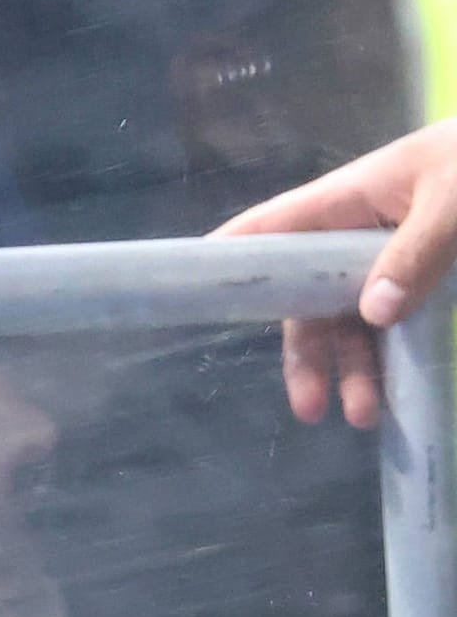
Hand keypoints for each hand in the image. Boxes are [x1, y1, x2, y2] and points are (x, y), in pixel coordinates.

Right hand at [212, 119, 456, 428]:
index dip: (226, 259)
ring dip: (357, 369)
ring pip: (356, 320)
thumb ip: (417, 254)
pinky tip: (397, 394)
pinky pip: (398, 321)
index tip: (190, 294)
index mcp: (348, 200)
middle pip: (310, 298)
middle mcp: (359, 232)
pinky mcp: (426, 274)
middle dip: (308, 353)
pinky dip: (394, 360)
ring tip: (364, 417)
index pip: (269, 230)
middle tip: (311, 407)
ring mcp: (393, 255)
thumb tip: (372, 312)